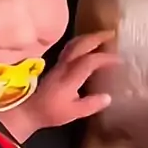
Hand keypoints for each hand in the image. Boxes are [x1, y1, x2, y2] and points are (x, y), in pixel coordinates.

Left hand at [1, 31, 119, 139]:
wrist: (29, 111)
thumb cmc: (51, 112)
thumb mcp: (73, 113)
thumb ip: (91, 104)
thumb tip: (108, 97)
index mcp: (70, 77)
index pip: (89, 61)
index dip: (105, 58)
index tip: (119, 60)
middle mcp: (64, 66)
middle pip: (80, 45)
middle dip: (97, 37)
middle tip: (112, 34)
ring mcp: (59, 64)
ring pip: (74, 44)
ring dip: (89, 37)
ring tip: (102, 36)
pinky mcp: (57, 65)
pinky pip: (71, 48)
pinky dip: (82, 43)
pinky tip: (89, 46)